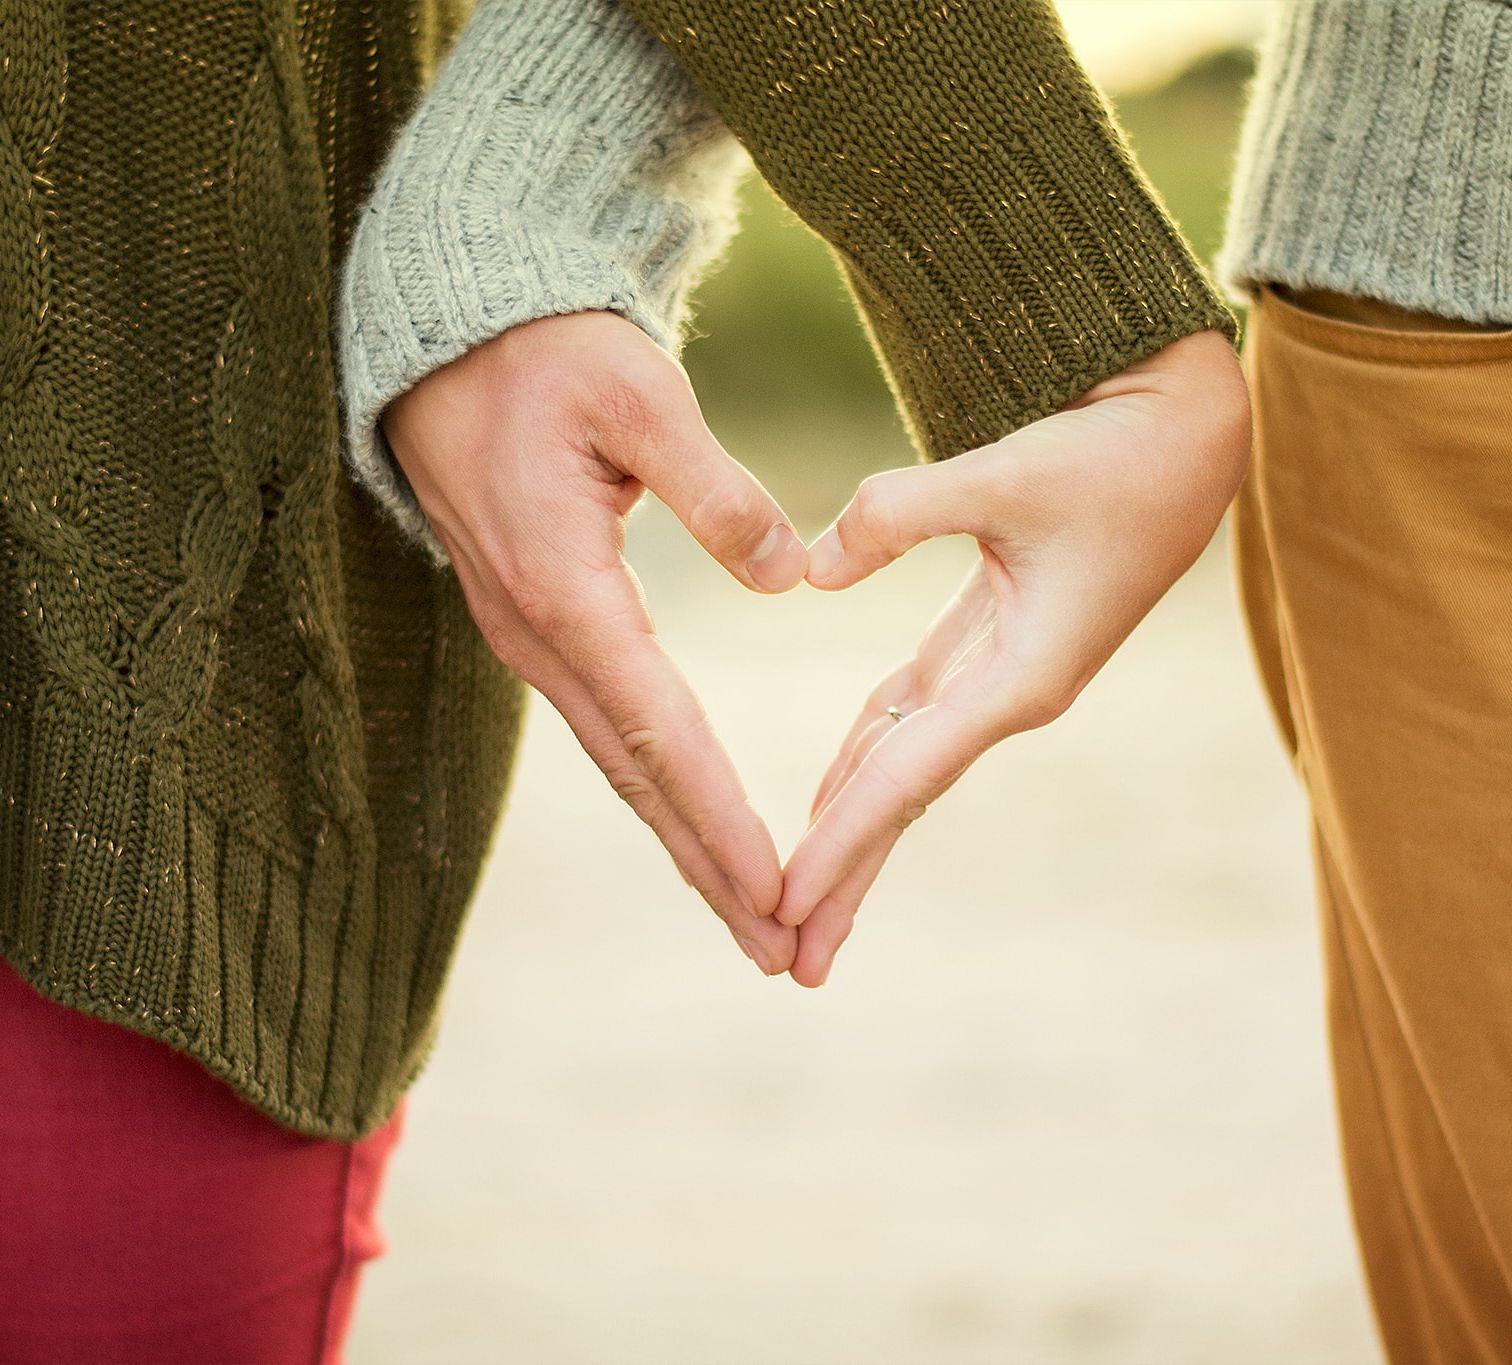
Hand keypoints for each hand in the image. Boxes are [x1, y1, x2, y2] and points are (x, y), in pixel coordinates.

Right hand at [381, 311, 807, 973]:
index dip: (721, 817)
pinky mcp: (536, 624)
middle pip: (637, 777)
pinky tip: (691, 821)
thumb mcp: (639, 396)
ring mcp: (529, 637)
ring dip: (684, 841)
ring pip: (619, 762)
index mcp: (566, 589)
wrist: (448, 340)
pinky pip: (605, 725)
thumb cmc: (545, 355)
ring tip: (749, 911)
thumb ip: (716, 490)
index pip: (660, 730)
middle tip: (778, 948)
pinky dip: (656, 786)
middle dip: (708, 867)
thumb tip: (789, 577)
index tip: (777, 890)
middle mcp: (539, 634)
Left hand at [778, 329, 1251, 985]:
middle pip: (903, 800)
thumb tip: (808, 572)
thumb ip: (899, 515)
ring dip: (852, 830)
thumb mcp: (1006, 475)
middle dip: (847, 878)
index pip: (907, 777)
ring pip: (904, 766)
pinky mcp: (991, 641)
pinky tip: (830, 791)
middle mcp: (1010, 694)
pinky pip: (912, 716)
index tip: (784, 904)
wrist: (1187, 435)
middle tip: (788, 959)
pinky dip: (866, 755)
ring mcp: (1001, 674)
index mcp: (1022, 678)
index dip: (841, 841)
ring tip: (801, 899)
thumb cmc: (1114, 455)